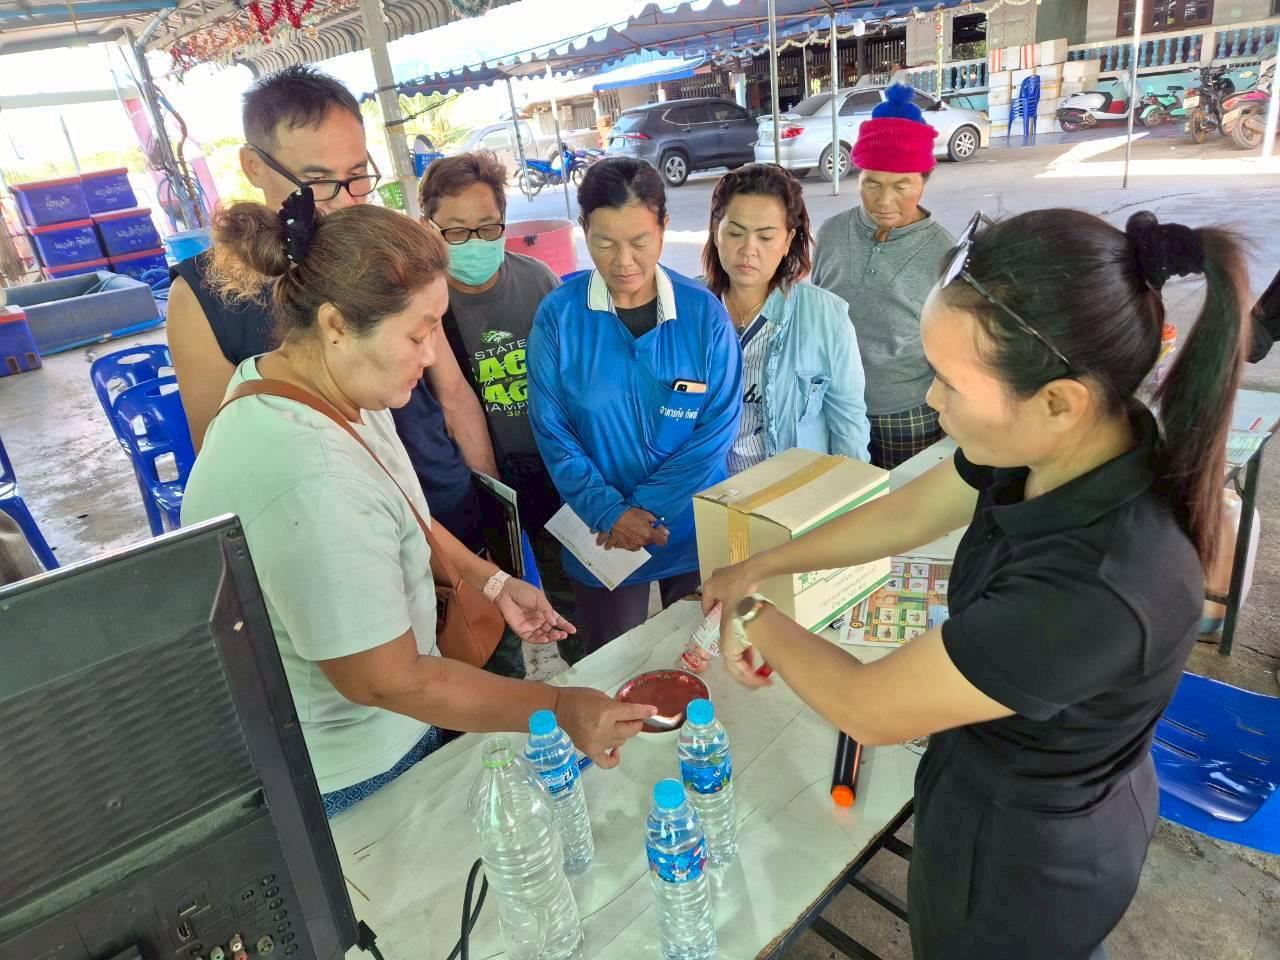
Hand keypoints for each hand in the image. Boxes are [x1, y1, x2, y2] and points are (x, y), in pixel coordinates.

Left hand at [495, 578, 576, 643]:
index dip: (564, 625)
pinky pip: (531, 638)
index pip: (556, 620)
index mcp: (544, 611)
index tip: (573, 630)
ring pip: (542, 636)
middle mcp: (538, 620)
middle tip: (563, 635)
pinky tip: (545, 639)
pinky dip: (539, 640)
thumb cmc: (523, 591)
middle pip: (550, 630)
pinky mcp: (521, 630)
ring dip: (550, 637)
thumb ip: (547, 610)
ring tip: (557, 636)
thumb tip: (554, 622)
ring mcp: (530, 626)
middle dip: (558, 633)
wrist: (506, 591)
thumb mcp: (539, 598)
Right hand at [555, 687, 656, 767]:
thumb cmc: (579, 698)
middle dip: (635, 723)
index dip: (645, 711)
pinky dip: (614, 759)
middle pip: (630, 731)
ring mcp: (597, 743)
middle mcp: (604, 729)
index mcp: (607, 712)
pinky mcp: (590, 752)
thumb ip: (617, 706)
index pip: (632, 713)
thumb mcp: (601, 696)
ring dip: (622, 734)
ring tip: (614, 727)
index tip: (653, 711)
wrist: (556, 710)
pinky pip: (607, 762)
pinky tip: (616, 752)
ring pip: (621, 742)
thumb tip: (632, 713)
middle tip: (631, 718)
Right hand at [594, 508, 667, 550]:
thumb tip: (666, 532)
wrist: (613, 516)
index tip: (659, 533)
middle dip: (648, 536)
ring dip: (639, 540)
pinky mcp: (624, 546)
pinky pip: (631, 546)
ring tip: (633, 530)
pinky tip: (627, 535)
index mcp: (648, 535)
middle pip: (650, 543)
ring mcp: (632, 545)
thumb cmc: (630, 513)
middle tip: (642, 527)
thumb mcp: (647, 515)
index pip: (662, 542)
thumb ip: (658, 525)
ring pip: (640, 545)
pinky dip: (630, 542)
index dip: (662, 537)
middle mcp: (641, 542)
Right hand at [702, 561, 772, 688]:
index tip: (717, 627)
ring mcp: (725, 572)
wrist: (756, 570)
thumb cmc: (741, 592)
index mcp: (709, 588)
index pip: (705, 607)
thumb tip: (723, 642)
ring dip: (728, 601)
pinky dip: (735, 593)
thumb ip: (725, 627)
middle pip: (714, 599)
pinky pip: (732, 586)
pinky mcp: (736, 570)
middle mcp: (713, 578)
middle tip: (726, 619)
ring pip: (723, 592)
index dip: (710, 619)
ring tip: (735, 611)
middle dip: (719, 609)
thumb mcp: (731, 613)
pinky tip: (744, 599)